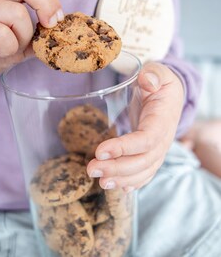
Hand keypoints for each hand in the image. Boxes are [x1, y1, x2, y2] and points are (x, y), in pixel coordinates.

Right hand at [0, 0, 63, 84]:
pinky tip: (2, 52)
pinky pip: (2, 34)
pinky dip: (9, 48)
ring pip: (17, 14)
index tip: (58, 18)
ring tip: (13, 48)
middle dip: (44, 4)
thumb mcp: (23, 42)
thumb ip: (39, 34)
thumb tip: (60, 32)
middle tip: (49, 26)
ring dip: (23, 37)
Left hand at [87, 62, 184, 191]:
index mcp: (162, 120)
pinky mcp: (151, 154)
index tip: (100, 151)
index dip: (125, 148)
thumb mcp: (159, 73)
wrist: (168, 97)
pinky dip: (131, 182)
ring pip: (143, 171)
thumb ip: (154, 74)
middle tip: (92, 170)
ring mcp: (158, 149)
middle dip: (117, 168)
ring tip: (99, 181)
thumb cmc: (160, 84)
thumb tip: (147, 80)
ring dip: (121, 179)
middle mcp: (163, 139)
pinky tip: (116, 186)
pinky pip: (144, 173)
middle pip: (143, 161)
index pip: (146, 139)